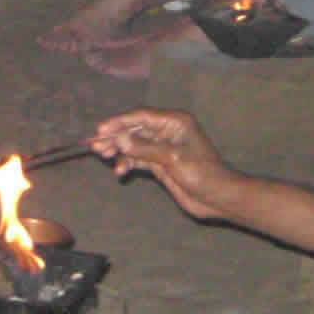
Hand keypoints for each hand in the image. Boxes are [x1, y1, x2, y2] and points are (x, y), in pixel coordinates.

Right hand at [89, 108, 238, 220]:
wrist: (218, 197)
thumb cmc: (202, 173)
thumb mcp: (172, 158)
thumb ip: (144, 148)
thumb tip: (119, 138)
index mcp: (174, 122)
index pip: (141, 116)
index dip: (119, 122)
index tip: (100, 130)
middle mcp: (167, 131)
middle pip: (135, 129)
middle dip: (115, 137)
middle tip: (95, 146)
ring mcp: (163, 148)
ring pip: (134, 145)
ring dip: (119, 151)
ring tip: (104, 157)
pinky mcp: (161, 164)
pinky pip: (138, 159)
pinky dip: (128, 163)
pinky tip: (120, 171)